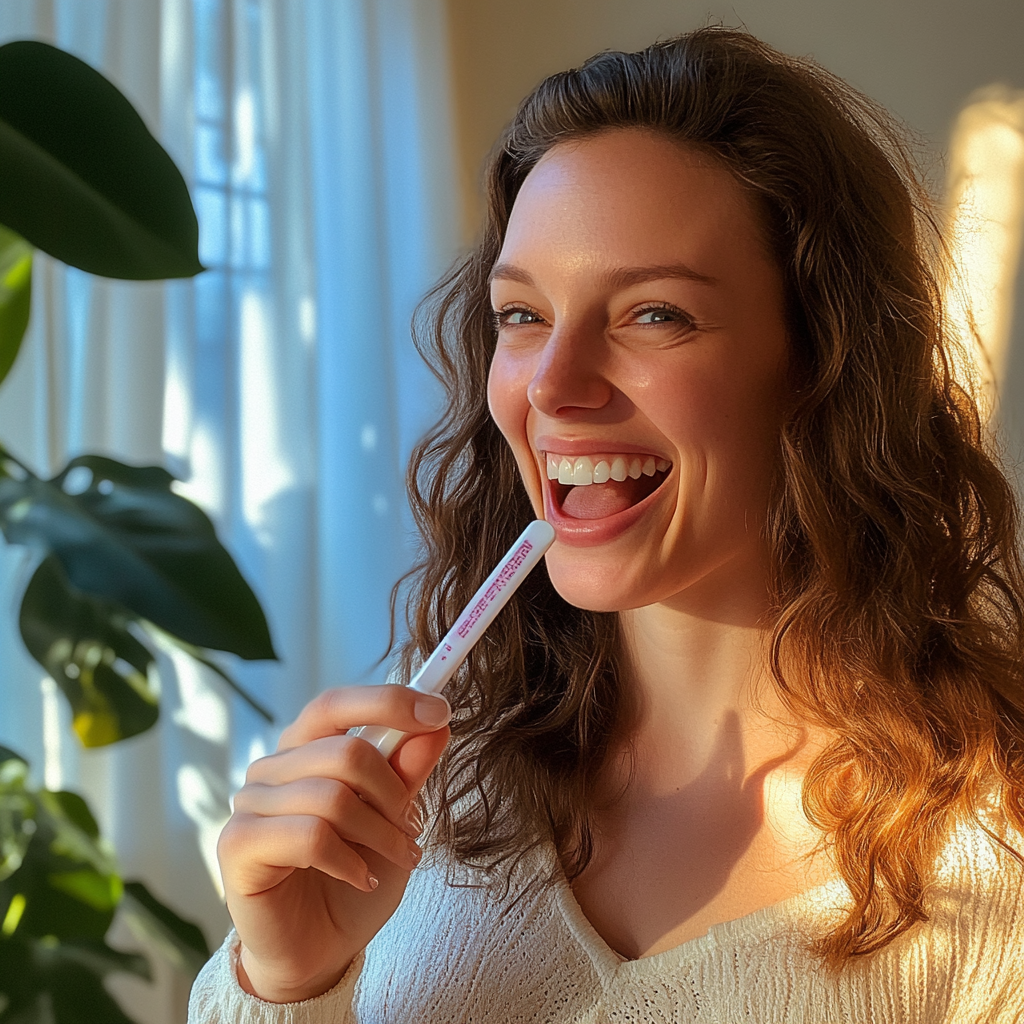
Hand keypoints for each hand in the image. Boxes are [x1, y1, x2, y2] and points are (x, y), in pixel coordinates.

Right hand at [217, 685, 451, 1001]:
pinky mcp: (237, 846)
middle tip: (412, 827)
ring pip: (331, 796)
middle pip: (345, 751)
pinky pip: (309, 836)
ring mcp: (249, 805)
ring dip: (380, 832)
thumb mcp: (396, 820)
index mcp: (305, 749)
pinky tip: (364, 879)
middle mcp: (272, 768)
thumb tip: (436, 724)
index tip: (440, 712)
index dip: (388, 702)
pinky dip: (350, 860)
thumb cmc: (356, 875)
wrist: (321, 951)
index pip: (336, 704)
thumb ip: (408, 772)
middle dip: (393, 792)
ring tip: (398, 856)